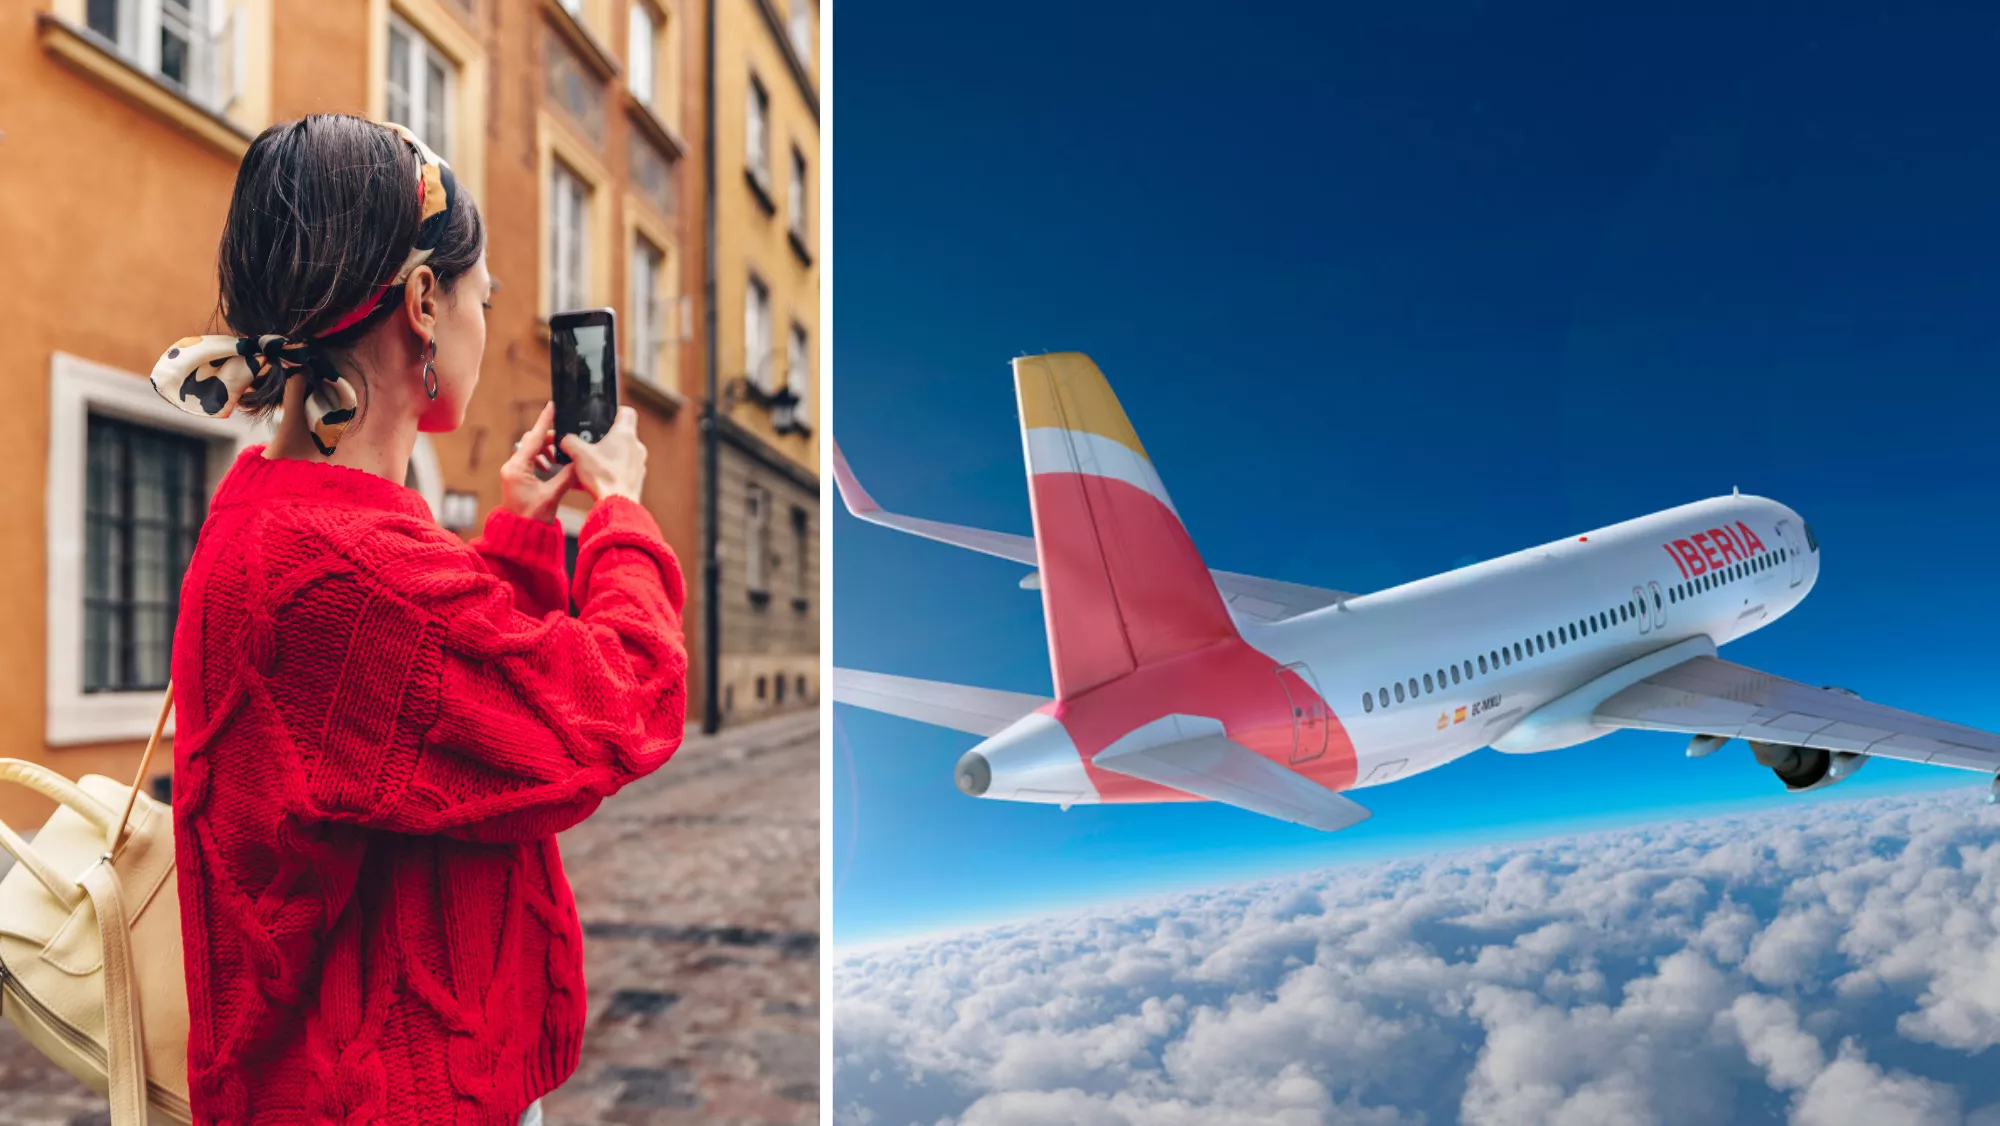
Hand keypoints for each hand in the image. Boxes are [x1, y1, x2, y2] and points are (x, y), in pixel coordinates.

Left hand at [499, 402, 575, 521]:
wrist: (520, 535)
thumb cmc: (533, 519)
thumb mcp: (553, 496)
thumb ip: (566, 476)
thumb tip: (580, 461)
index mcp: (517, 468)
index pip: (534, 438)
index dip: (544, 421)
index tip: (552, 406)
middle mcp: (512, 466)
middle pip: (532, 441)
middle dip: (549, 440)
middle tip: (564, 445)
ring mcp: (513, 471)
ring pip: (531, 449)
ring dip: (546, 450)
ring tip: (557, 461)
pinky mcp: (516, 476)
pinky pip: (529, 459)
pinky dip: (542, 458)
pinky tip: (550, 468)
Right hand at [560, 406, 646, 504]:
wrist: (617, 504)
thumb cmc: (603, 477)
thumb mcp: (578, 454)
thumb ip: (569, 441)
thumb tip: (565, 439)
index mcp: (625, 434)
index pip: (627, 412)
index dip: (614, 411)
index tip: (604, 417)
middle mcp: (636, 447)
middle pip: (621, 435)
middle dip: (604, 439)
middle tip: (590, 444)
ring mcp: (638, 464)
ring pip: (621, 454)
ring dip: (606, 457)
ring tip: (590, 464)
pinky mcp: (636, 479)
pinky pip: (621, 471)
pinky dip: (609, 472)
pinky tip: (594, 480)